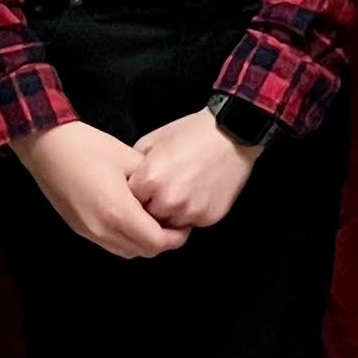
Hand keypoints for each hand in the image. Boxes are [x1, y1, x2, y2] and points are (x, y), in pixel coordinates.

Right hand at [18, 119, 187, 259]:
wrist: (48, 148)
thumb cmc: (89, 147)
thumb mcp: (130, 159)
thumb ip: (153, 183)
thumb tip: (168, 196)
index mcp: (118, 212)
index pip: (157, 241)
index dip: (177, 236)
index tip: (185, 222)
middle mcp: (103, 230)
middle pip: (143, 251)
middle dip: (163, 241)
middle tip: (173, 221)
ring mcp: (89, 232)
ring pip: (127, 251)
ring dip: (144, 242)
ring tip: (154, 220)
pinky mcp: (80, 230)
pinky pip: (111, 244)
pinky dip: (127, 239)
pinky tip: (132, 218)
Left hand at [128, 106, 260, 234]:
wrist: (231, 134)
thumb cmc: (191, 133)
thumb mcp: (153, 141)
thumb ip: (134, 166)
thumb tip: (127, 183)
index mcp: (150, 180)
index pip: (130, 202)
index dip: (137, 194)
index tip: (145, 187)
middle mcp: (168, 200)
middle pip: (148, 217)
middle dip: (153, 206)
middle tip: (165, 188)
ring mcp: (190, 211)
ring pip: (170, 224)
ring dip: (172, 213)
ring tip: (182, 189)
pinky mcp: (209, 217)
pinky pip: (192, 222)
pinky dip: (192, 212)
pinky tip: (198, 192)